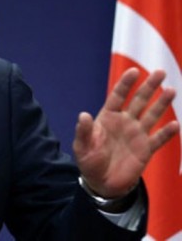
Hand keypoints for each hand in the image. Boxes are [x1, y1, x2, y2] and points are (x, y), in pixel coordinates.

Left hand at [72, 68, 178, 197]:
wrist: (101, 182)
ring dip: (162, 103)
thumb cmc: (89, 160)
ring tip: (171, 90)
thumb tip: (83, 115)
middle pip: (138, 101)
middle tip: (160, 72)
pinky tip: (175, 124)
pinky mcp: (146, 149)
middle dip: (149, 87)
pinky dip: (167, 132)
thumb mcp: (82, 146)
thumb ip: (84, 131)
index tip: (134, 71)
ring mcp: (136, 134)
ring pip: (152, 115)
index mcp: (108, 117)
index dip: (125, 84)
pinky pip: (158, 139)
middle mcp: (124, 122)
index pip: (118, 96)